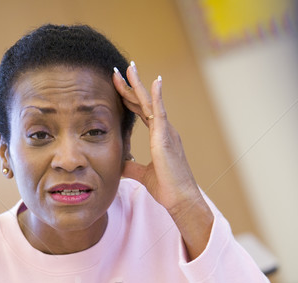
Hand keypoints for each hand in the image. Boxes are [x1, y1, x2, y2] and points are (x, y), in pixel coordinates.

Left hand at [113, 62, 213, 259]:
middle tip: (117, 70)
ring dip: (139, 85)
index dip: (129, 98)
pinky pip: (161, 113)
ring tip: (129, 68)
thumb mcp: (143, 175)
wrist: (180, 198)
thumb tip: (120, 162)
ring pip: (150, 102)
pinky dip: (157, 96)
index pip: (141, 112)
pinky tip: (154, 81)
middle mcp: (164, 130)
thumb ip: (131, 166)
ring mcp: (166, 132)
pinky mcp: (166, 138)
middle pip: (144, 102)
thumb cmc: (167, 188)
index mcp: (159, 137)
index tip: (117, 85)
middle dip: (130, 86)